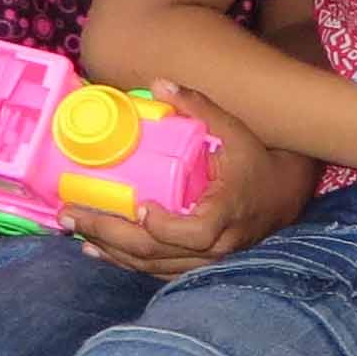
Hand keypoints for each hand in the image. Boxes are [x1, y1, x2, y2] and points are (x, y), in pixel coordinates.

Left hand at [61, 85, 309, 277]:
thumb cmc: (257, 162)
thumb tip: (160, 85)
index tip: (141, 206)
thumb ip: (201, 108)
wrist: (284, 194)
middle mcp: (219, 244)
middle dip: (110, 234)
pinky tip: (100, 250)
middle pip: (158, 252)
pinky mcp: (199, 264)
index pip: (196, 231)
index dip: (166, 226)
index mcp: (228, 212)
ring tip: (76, 231)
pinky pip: (158, 270)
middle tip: (72, 216)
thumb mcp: (236, 132)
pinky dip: (126, 262)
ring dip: (111, 250)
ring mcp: (208, 260)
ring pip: (153, 266)